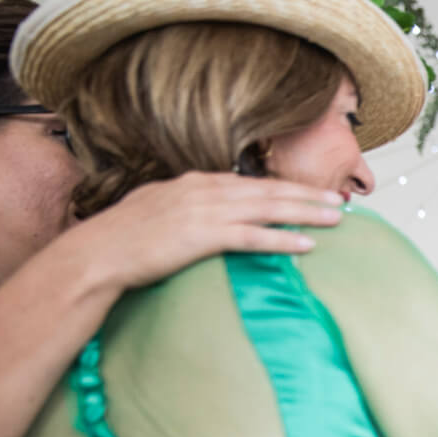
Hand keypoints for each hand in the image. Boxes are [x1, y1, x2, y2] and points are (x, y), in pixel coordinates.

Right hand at [73, 173, 345, 289]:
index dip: (283, 187)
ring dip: (304, 212)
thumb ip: (187, 209)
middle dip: (306, 194)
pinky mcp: (202, 235)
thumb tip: (207, 215)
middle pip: (266, 190)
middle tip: (339, 199)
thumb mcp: (158, 211)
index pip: (249, 183)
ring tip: (335, 218)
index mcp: (193, 183)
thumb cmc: (123, 239)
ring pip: (267, 208)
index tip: (311, 192)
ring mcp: (203, 211)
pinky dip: (281, 239)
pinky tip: (306, 245)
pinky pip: (252, 236)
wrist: (98, 253)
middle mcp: (203, 191)